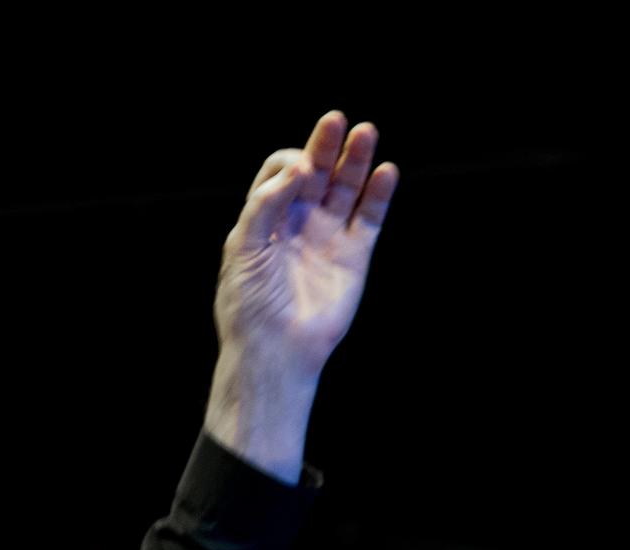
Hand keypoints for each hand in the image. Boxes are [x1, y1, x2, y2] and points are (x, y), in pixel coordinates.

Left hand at [202, 110, 397, 479]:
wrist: (276, 349)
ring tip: (366, 133)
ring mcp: (327, 237)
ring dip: (356, 160)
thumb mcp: (242, 248)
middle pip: (316, 172)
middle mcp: (297, 223)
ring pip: (346, 188)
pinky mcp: (353, 255)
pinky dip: (379, 193)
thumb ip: (264, 204)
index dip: (290, 165)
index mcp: (265, 220)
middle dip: (325, 146)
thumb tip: (298, 169)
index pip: (281, 173)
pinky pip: (369, 217)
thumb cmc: (250, 304)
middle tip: (336, 121)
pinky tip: (386, 171)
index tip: (298, 176)